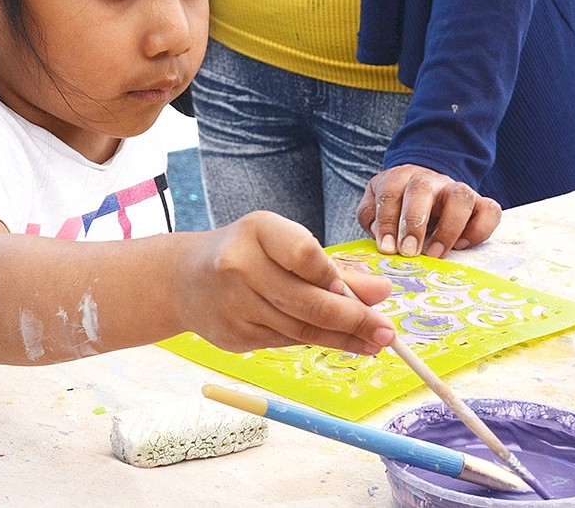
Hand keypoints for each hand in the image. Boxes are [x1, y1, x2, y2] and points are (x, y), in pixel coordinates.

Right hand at [177, 211, 395, 354]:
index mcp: (256, 230)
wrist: (186, 278)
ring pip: (300, 329)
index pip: (305, 254)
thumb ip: (336, 268)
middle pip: (307, 301)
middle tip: (387, 332)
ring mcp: (233, 305)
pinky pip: (285, 342)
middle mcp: (238, 266)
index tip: (370, 293)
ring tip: (374, 343)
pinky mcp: (233, 336)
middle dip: (355, 321)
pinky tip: (339, 342)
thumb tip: (382, 293)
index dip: (337, 277)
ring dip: (343, 340)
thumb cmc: (250, 253)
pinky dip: (315, 343)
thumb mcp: (286, 244)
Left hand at [356, 164, 500, 257]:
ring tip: (435, 254)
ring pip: (460, 197)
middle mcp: (429, 180)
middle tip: (409, 251)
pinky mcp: (480, 203)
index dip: (388, 221)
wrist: (426, 185)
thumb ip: (371, 218)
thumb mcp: (375, 205)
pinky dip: (479, 230)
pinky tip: (462, 245)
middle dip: (414, 222)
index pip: (390, 193)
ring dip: (448, 228)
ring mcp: (456, 190)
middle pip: (423, 189)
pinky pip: (490, 210)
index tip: (387, 249)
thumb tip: (382, 237)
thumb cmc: (397, 203)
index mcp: (399, 178)